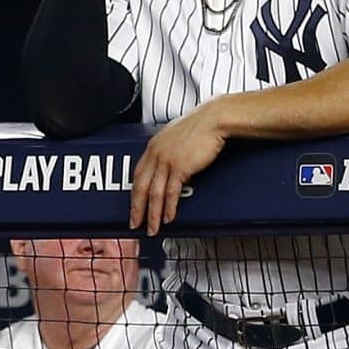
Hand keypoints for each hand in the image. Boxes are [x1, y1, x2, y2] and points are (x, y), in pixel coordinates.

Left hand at [129, 100, 228, 235]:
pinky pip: (171, 193)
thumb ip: (169, 151)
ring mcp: (166, 161)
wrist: (214, 119)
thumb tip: (171, 166)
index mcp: (153, 146)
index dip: (134, 192)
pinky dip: (168, 208)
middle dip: (136, 209)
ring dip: (152, 214)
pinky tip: (168, 218)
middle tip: (134, 224)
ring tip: (152, 228)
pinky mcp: (179, 167)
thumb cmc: (200, 126)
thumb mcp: (177, 137)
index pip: (137, 174)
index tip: (134, 205)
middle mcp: (155, 154)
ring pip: (154, 194)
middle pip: (140, 187)